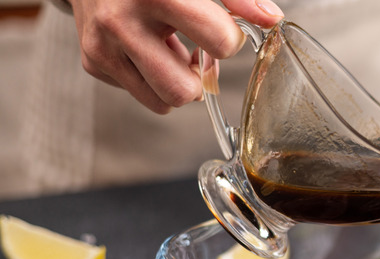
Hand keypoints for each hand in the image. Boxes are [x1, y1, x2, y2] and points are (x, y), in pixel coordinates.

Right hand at [69, 0, 283, 113]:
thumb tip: (271, 19)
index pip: (218, 42)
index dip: (230, 40)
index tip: (223, 30)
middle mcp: (123, 22)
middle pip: (182, 91)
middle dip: (198, 79)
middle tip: (197, 54)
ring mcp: (103, 45)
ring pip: (161, 102)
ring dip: (177, 84)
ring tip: (172, 51)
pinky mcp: (92, 61)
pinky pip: (140, 93)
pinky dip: (152, 77)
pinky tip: (148, 48)